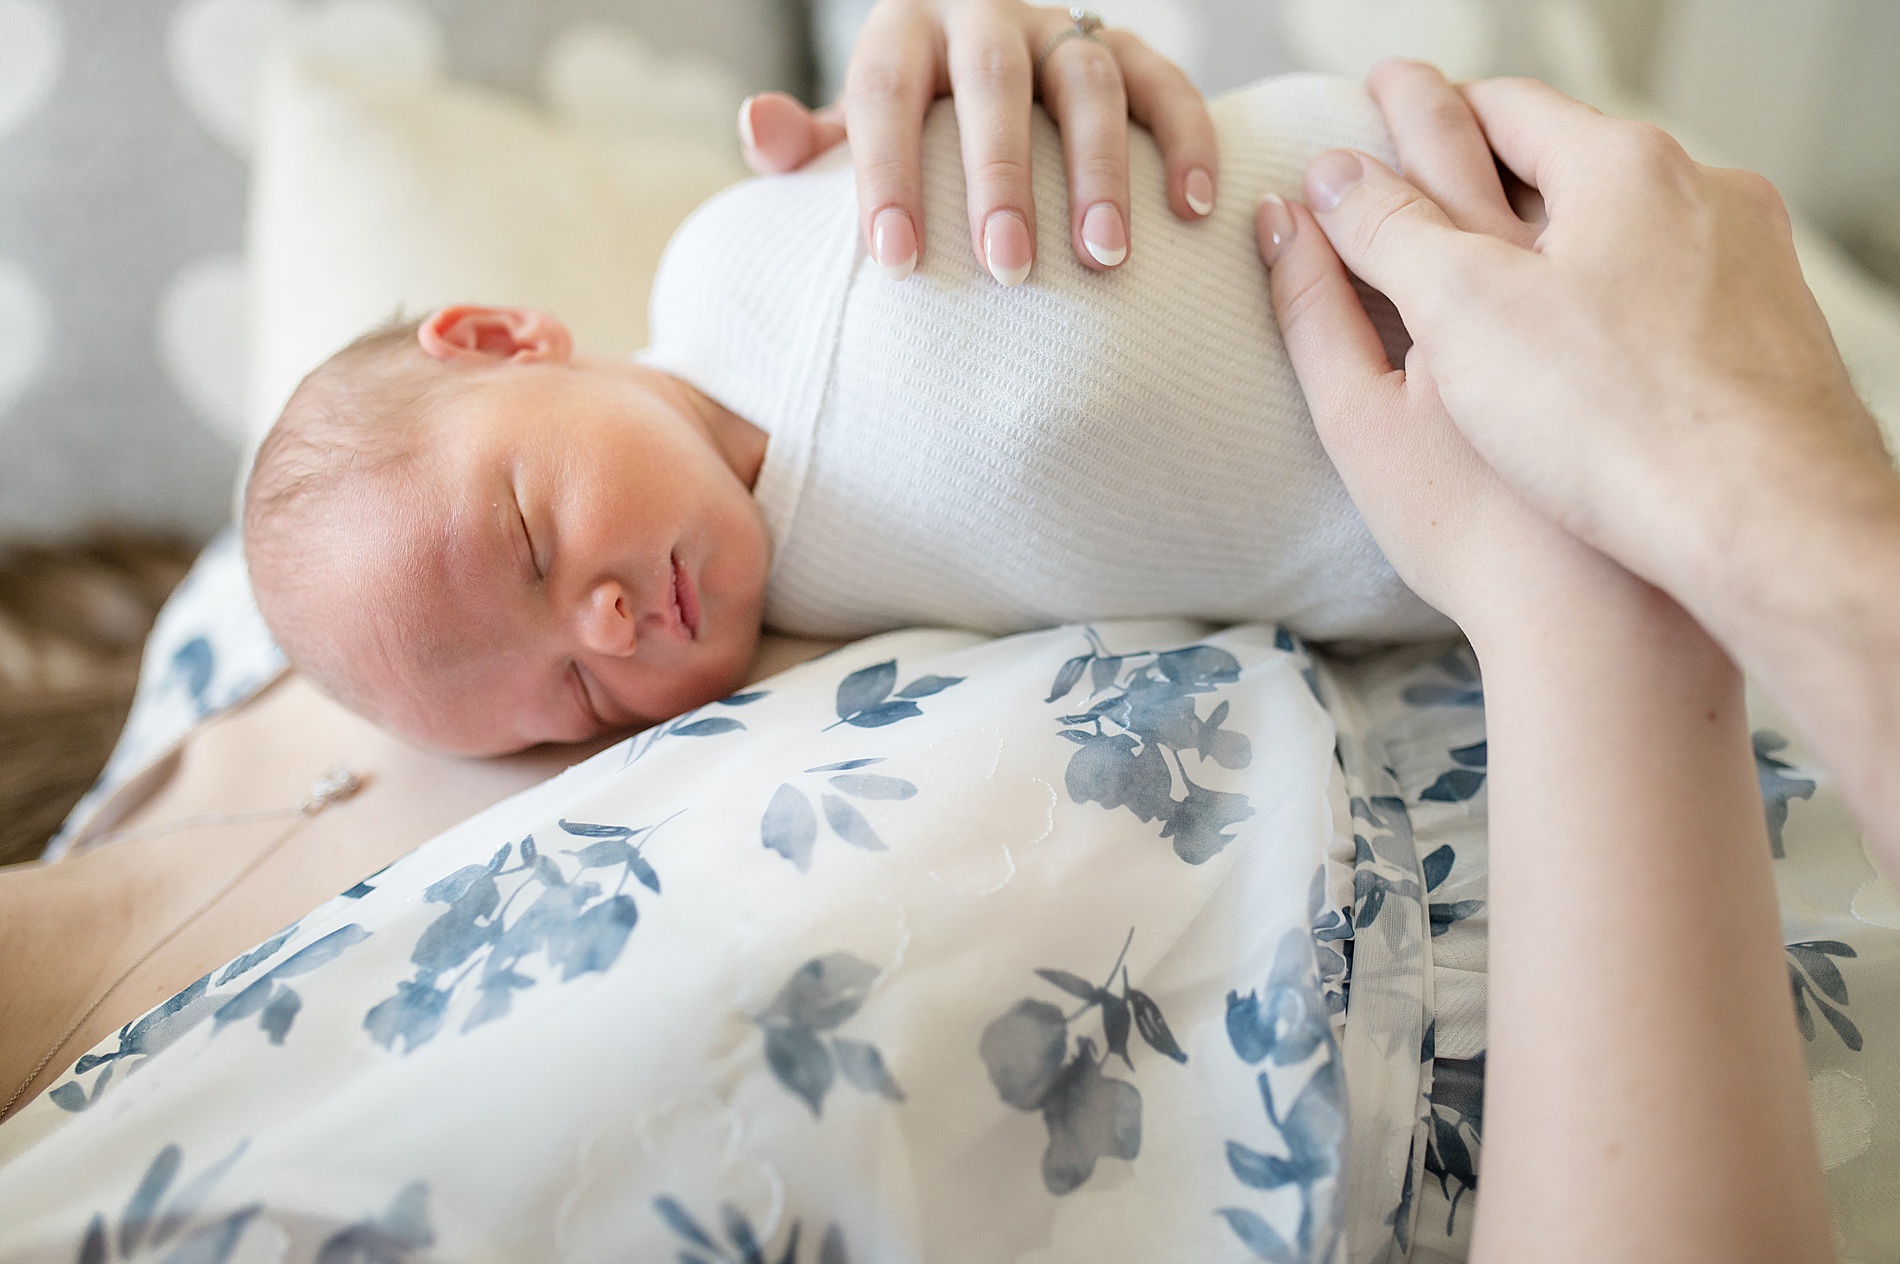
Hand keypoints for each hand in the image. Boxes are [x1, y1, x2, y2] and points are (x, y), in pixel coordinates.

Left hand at [737, 0, 1217, 284]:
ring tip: (1103, 258)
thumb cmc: (905, 131)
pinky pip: (1167, 85)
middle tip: (1008, 270)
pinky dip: (1187, 141)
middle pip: (994, 83)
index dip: (888, 174)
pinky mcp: (1127, 49)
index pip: (886, 94)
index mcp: (901, 32)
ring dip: (1100, 170)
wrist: (972, 75)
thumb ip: (805, 142)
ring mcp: (1061, 29)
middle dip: (1001, 178)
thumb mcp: (849, 132)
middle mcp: (984, 15)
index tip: (896, 263)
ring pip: (1087, 81)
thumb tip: (760, 127)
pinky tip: (1193, 211)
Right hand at [1278, 62, 1899, 866]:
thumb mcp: (1459, 314)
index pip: (1499, 108)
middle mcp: (1702, 196)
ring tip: (1492, 287)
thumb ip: (1385, 231)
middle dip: (1487, 173)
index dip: (1422, 115)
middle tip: (1424, 191)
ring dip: (1556, 246)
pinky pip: (1669, 299)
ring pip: (1623, 235)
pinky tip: (1578, 368)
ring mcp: (1747, 270)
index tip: (1377, 119)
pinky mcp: (1767, 344)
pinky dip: (1612, 307)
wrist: (1762, 527)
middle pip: (1567, 165)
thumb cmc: (1614, 422)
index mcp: (1621, 167)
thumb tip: (1327, 178)